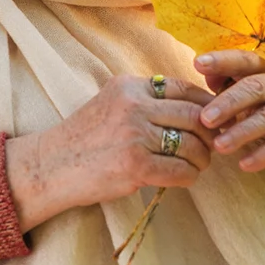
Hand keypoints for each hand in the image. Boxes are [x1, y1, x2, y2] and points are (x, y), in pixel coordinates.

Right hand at [6, 74, 215, 233]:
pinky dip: (189, 176)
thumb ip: (146, 100)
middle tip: (213, 144)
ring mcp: (135, 135)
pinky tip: (186, 178)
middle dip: (210, 132)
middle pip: (194, 115)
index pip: (183, 88)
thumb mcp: (112, 103)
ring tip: (199, 164)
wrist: (50, 166)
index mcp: (130, 86)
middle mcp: (134, 106)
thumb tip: (193, 106)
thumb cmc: (85, 137)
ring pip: (191, 144)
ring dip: (202, 158)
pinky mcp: (135, 165)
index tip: (214, 118)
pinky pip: (179, 170)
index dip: (206, 103)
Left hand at [195, 50, 264, 172]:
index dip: (223, 61)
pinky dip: (264, 154)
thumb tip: (205, 74)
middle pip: (255, 88)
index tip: (199, 64)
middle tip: (205, 119)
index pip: (246, 60)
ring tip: (219, 145)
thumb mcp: (260, 91)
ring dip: (242, 132)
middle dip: (228, 103)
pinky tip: (245, 164)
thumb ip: (232, 82)